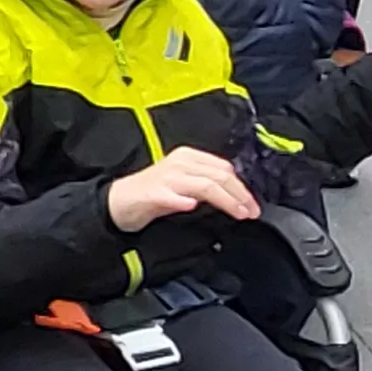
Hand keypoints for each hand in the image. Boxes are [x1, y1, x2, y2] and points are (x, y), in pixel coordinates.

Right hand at [106, 144, 258, 232]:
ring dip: (225, 200)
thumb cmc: (153, 194)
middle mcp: (179, 164)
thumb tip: (236, 194)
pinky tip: (191, 206)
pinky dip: (182, 201)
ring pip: (203, 185)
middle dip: (240, 195)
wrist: (120, 202)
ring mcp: (166, 178)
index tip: (252, 205)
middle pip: (218, 176)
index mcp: (188, 157)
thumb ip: (207, 184)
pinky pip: (170, 196)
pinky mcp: (152, 193)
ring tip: (237, 213)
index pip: (224, 168)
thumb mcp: (185, 183)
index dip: (242, 187)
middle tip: (251, 212)